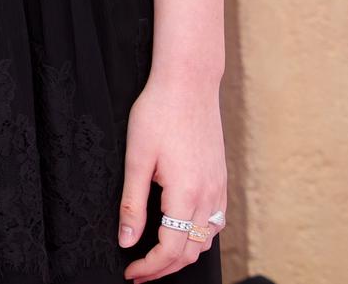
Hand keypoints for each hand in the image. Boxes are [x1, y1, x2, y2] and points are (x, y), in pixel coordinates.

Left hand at [118, 72, 226, 277]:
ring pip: (206, 240)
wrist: (188, 84)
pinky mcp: (221, 179)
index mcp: (186, 194)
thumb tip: (126, 240)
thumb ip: (132, 204)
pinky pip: (214, 222)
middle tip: (138, 273)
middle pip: (192, 251)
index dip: (150, 267)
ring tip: (155, 258)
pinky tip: (179, 232)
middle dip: (164, 268)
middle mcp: (209, 196)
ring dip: (183, 255)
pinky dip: (198, 237)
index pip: (172, 249)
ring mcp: (219, 189)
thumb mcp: (136, 158)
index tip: (130, 272)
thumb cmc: (157, 114)